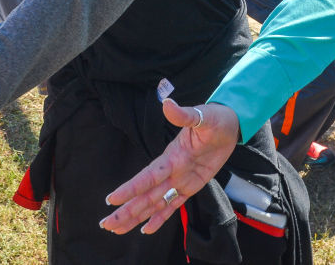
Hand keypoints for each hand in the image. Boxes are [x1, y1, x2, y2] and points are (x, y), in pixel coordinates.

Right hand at [100, 100, 238, 234]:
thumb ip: (183, 115)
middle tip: (106, 224)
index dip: (131, 189)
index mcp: (171, 157)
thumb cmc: (214, 118)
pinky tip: (145, 229)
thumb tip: (167, 104)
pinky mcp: (191, 187)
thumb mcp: (201, 116)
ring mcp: (179, 180)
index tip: (112, 199)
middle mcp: (171, 171)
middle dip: (126, 210)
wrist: (228, 125)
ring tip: (117, 230)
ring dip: (135, 216)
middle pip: (144, 195)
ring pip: (154, 203)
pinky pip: (173, 206)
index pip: (147, 176)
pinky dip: (159, 218)